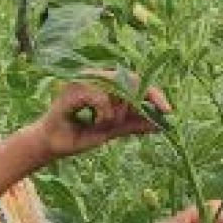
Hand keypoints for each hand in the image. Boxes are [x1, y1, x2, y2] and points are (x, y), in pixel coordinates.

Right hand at [21, 71, 170, 161]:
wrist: (54, 146)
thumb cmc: (79, 135)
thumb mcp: (113, 130)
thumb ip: (135, 124)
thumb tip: (162, 123)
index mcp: (104, 83)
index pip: (135, 81)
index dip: (154, 93)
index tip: (168, 111)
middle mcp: (94, 76)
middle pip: (129, 80)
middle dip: (138, 103)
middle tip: (141, 119)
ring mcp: (83, 80)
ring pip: (117, 89)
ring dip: (117, 113)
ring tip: (103, 125)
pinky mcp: (74, 89)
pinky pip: (102, 98)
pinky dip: (104, 114)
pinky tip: (94, 123)